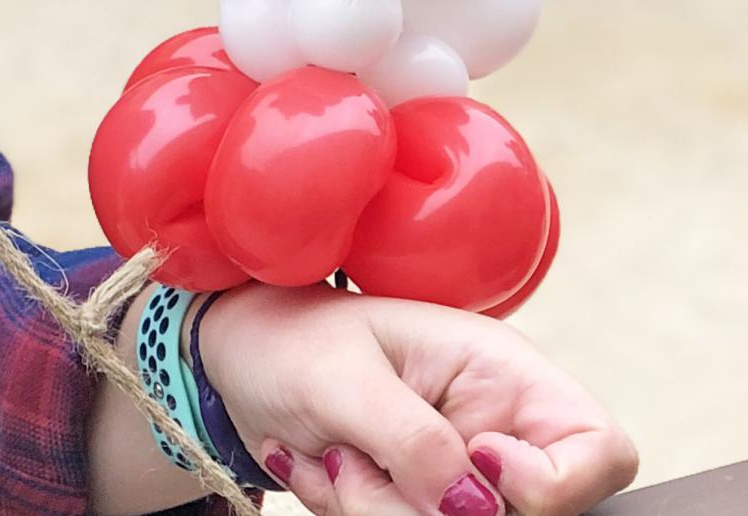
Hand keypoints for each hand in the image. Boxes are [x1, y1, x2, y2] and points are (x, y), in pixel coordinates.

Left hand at [200, 283, 636, 515]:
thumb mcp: (341, 377)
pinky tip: (319, 471)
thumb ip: (411, 437)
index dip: (554, 479)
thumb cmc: (289, 341)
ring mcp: (458, 477)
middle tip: (353, 460)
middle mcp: (497, 432)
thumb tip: (474, 502)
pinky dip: (353, 515)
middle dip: (429, 507)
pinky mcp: (417, 505)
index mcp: (504, 377)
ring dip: (375, 511)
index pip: (601, 451)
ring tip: (330, 458)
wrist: (237, 361)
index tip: (476, 459)